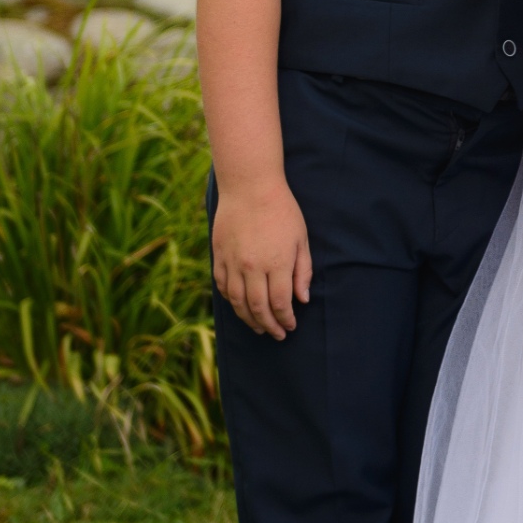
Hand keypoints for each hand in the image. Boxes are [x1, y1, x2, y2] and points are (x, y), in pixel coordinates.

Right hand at [211, 176, 312, 337]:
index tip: (290, 326)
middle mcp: (253, 267)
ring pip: (238, 302)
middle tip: (276, 335)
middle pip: (258, 308)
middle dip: (269, 326)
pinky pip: (223, 286)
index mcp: (277, 263)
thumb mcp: (301, 239)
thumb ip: (303, 272)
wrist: (249, 187)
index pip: (280, 303)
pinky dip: (231, 301)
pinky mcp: (219, 256)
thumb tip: (302, 300)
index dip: (285, 319)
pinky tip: (240, 306)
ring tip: (258, 328)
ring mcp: (233, 263)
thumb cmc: (282, 210)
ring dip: (248, 319)